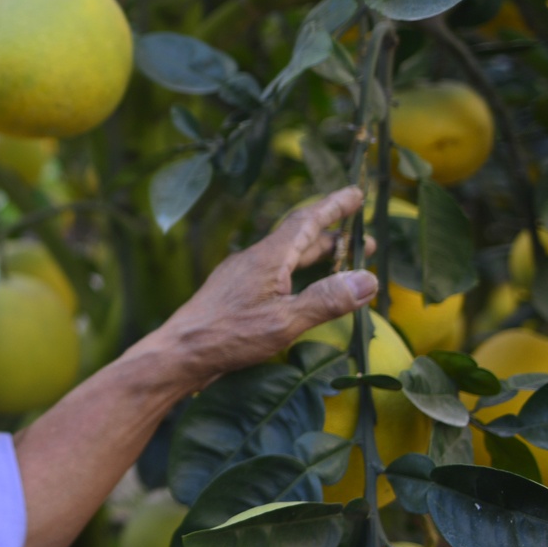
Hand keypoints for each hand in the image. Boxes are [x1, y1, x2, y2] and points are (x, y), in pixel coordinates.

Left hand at [153, 186, 376, 388]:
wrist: (179, 354)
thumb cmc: (228, 336)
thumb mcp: (285, 321)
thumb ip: (326, 300)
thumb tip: (368, 279)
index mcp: (268, 258)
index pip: (307, 221)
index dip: (333, 206)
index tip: (356, 192)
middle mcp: (254, 260)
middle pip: (300, 239)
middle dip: (334, 237)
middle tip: (365, 242)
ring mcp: (242, 276)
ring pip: (288, 259)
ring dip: (318, 258)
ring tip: (345, 265)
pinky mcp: (236, 294)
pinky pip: (276, 275)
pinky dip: (299, 276)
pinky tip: (304, 290)